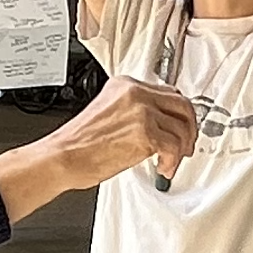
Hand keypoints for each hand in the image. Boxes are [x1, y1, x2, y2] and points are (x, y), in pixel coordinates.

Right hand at [0, 71, 198, 230]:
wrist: (62, 157)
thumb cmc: (78, 144)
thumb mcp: (107, 114)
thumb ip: (132, 112)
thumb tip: (158, 125)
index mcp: (125, 84)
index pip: (167, 93)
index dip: (179, 114)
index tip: (181, 127)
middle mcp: (135, 93)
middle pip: (181, 105)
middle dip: (189, 128)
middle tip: (187, 145)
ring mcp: (141, 111)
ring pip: (181, 128)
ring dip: (181, 150)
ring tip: (170, 162)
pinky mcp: (144, 133)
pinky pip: (174, 147)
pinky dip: (172, 161)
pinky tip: (163, 169)